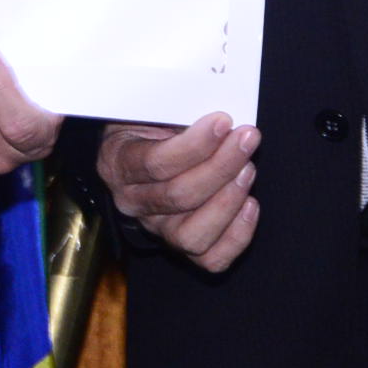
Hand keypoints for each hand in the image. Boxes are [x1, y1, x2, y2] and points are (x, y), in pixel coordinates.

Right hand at [96, 115, 261, 271]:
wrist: (145, 148)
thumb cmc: (153, 124)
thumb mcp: (152, 108)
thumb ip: (176, 111)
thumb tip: (216, 117)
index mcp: (117, 163)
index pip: (155, 163)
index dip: (194, 145)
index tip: (223, 121)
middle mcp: (131, 202)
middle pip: (178, 196)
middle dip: (221, 166)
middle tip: (247, 138)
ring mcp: (156, 228)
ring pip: (192, 235)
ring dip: (228, 201)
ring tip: (248, 169)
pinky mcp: (181, 245)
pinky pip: (211, 258)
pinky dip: (237, 235)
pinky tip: (250, 204)